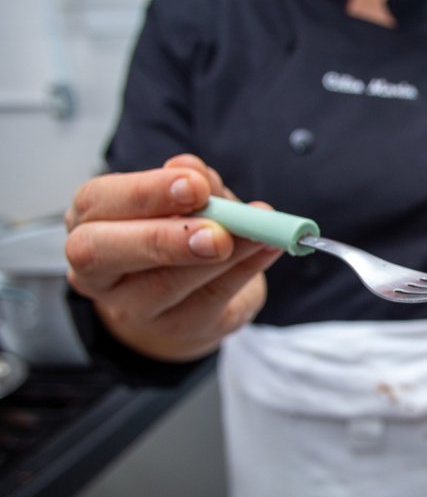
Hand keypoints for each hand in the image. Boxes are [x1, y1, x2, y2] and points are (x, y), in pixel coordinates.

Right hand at [65, 154, 282, 360]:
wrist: (188, 297)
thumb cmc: (177, 232)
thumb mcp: (185, 199)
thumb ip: (190, 182)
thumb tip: (192, 168)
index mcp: (90, 220)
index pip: (97, 202)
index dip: (146, 192)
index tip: (194, 184)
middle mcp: (96, 269)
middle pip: (103, 252)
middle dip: (166, 237)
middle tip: (217, 231)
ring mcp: (131, 307)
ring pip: (166, 284)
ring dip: (222, 257)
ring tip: (259, 235)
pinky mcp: (176, 328)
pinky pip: (209, 301)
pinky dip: (245, 270)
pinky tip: (267, 249)